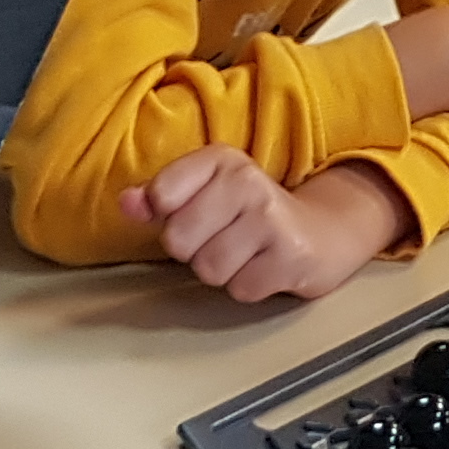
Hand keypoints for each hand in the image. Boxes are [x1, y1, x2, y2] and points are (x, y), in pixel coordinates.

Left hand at [117, 150, 406, 301]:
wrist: (323, 232)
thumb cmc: (252, 214)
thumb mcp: (206, 192)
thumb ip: (160, 197)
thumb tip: (125, 203)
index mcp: (221, 159)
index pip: (161, 194)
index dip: (167, 216)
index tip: (188, 212)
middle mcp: (247, 182)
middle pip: (178, 240)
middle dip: (194, 251)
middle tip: (221, 239)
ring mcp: (271, 219)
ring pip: (208, 269)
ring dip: (222, 271)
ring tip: (244, 254)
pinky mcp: (290, 256)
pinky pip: (240, 289)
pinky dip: (248, 286)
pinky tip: (264, 267)